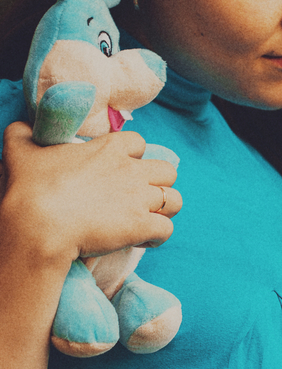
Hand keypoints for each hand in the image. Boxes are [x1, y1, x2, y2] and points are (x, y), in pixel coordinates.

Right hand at [1, 122, 181, 262]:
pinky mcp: (141, 226)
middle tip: (141, 197)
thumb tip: (20, 127)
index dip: (134, 157)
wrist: (38, 225)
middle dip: (159, 183)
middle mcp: (131, 170)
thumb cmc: (29, 188)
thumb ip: (23, 134)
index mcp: (109, 149)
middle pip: (167, 171)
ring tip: (149, 218)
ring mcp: (139, 199)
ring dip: (165, 209)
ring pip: (175, 200)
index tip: (123, 170)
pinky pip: (167, 230)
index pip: (139, 143)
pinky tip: (144, 240)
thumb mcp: (21, 151)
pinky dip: (159, 236)